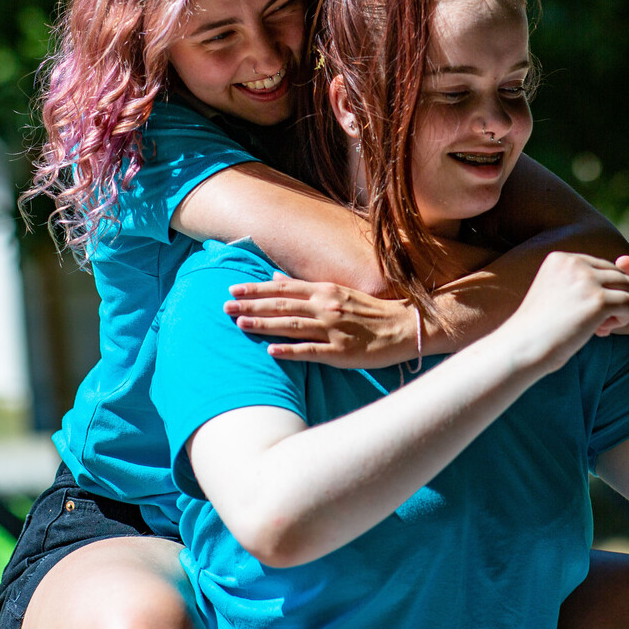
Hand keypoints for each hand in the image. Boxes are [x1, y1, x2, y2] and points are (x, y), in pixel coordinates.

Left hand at [224, 275, 415, 367]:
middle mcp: (325, 307)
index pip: (282, 288)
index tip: (233, 288)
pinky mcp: (340, 351)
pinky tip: (270, 350)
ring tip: (239, 323)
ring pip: (291, 325)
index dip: (256, 288)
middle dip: (251, 304)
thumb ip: (304, 286)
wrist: (404, 327)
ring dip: (264, 324)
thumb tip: (274, 277)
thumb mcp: (336, 291)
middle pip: (281, 305)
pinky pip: (311, 351)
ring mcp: (332, 329)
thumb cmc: (367, 311)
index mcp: (323, 291)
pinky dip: (290, 350)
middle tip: (224, 305)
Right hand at [502, 252, 628, 373]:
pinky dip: (622, 320)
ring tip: (599, 326)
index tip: (582, 311)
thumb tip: (624, 278)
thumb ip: (580, 280)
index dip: (600, 290)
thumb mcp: (554, 290)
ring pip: (628, 288)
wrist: (523, 346)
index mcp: (560, 258)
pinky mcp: (599, 300)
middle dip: (612, 299)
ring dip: (619, 308)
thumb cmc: (538, 326)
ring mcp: (587, 280)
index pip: (602, 266)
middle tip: (594, 322)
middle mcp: (573, 262)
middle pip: (618, 275)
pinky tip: (601, 331)